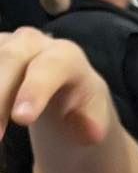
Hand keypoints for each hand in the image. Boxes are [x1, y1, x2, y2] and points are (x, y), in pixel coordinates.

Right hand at [0, 29, 113, 146]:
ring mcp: (6, 42)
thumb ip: (92, 126)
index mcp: (66, 56)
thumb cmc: (80, 110)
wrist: (65, 95)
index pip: (50, 68)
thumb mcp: (93, 121)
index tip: (22, 119)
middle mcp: (33, 42)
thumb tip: (88, 131)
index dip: (34, 91)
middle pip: (10, 59)